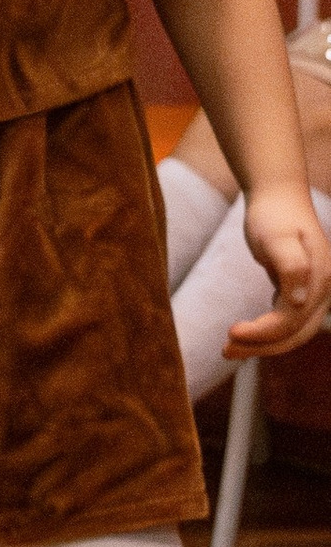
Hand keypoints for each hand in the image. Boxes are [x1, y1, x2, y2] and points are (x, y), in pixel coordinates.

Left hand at [224, 179, 330, 357]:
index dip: (264, 332)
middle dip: (261, 347)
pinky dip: (265, 331)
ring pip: (291, 331)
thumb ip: (292, 268)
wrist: (277, 194)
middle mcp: (322, 290)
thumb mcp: (278, 238)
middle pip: (295, 333)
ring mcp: (313, 291)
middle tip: (225, 351)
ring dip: (262, 344)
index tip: (231, 332)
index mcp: (320, 280)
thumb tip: (300, 302)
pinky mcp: (298, 290)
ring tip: (228, 349)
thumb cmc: (274, 214)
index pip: (293, 320)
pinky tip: (243, 334)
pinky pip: (285, 320)